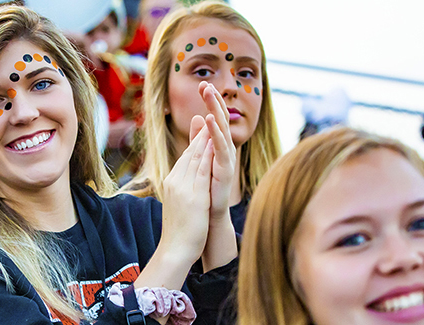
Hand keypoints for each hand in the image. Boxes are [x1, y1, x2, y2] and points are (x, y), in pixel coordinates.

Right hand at [160, 115, 214, 259]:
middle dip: (200, 133)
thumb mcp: (180, 206)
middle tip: (207, 113)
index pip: (185, 158)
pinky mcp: (193, 195)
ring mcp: (183, 187)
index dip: (194, 141)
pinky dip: (208, 155)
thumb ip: (183, 191)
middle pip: (189, 153)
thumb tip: (186, 185)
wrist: (175, 249)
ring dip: (205, 138)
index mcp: (172, 183)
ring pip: (195, 157)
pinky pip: (202, 170)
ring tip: (213, 120)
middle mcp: (175, 181)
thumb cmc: (179, 232)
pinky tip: (215, 143)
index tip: (201, 126)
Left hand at [197, 81, 236, 221]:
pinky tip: (209, 119)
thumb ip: (199, 137)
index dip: (210, 101)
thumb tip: (197, 116)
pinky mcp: (225, 167)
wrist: (209, 214)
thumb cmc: (206, 186)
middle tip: (206, 84)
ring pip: (221, 129)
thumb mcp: (200, 156)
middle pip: (219, 118)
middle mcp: (225, 148)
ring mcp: (226, 157)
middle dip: (213, 100)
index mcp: (218, 144)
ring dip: (215, 110)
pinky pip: (220, 146)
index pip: (214, 117)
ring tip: (209, 94)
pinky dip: (215, 132)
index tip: (202, 83)